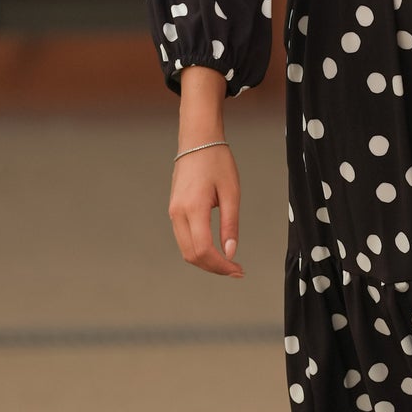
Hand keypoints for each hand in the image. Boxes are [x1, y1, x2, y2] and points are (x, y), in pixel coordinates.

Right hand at [168, 143, 243, 276]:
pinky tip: (216, 250)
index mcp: (193, 208)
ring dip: (206, 261)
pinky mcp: (174, 210)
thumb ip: (230, 225)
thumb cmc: (217, 161)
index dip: (221, 266)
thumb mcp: (231, 193)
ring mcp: (173, 212)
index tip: (238, 269)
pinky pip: (184, 238)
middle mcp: (178, 213)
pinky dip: (199, 250)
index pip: (203, 250)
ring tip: (228, 263)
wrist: (197, 141)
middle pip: (192, 255)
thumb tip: (230, 252)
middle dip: (214, 268)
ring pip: (186, 250)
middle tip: (236, 270)